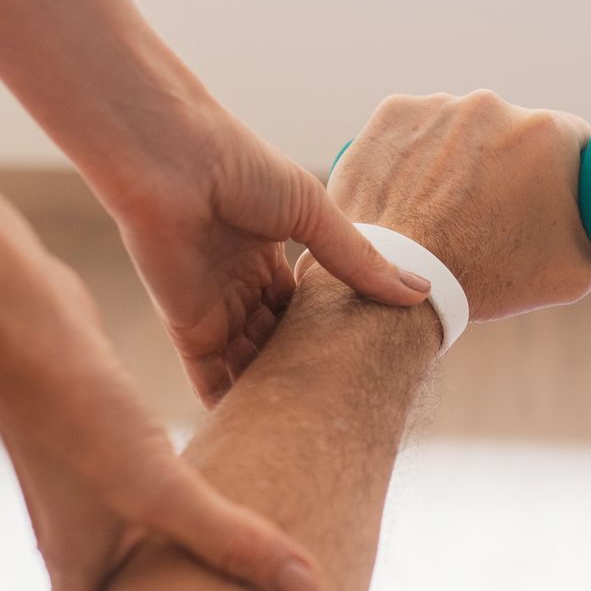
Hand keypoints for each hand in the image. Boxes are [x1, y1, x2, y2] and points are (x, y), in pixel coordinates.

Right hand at [0, 271, 320, 590]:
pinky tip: (213, 468)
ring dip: (165, 545)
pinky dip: (167, 490)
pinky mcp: (88, 431)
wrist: (17, 325)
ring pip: (120, 530)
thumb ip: (232, 539)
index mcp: (73, 558)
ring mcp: (74, 476)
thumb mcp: (164, 487)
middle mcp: (67, 525)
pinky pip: (130, 479)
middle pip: (105, 587)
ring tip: (230, 551)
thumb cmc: (78, 416)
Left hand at [95, 94, 431, 405]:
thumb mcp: (313, 214)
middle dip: (308, 368)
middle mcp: (241, 285)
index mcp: (269, 252)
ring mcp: (215, 308)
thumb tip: (419, 292)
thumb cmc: (237, 166)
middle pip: (281, 341)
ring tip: (319, 423)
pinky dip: (234, 403)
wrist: (171, 161)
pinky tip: (265, 429)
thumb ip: (359, 260)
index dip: (333, 332)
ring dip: (277, 391)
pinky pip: (212, 379)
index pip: (306, 307)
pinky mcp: (188, 328)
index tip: (368, 358)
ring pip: (252, 365)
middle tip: (350, 401)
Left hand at [312, 90, 590, 320]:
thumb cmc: (490, 278)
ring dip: (462, 155)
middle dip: (511, 161)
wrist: (400, 286)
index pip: (572, 138)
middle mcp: (493, 104)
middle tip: (495, 208)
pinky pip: (417, 126)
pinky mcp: (391, 113)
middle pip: (514, 129)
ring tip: (447, 206)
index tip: (552, 192)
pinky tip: (415, 188)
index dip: (567, 166)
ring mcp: (437, 105)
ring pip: (462, 127)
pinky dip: (418, 151)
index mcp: (547, 131)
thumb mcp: (576, 270)